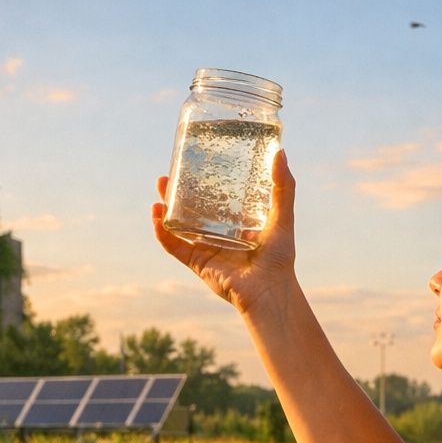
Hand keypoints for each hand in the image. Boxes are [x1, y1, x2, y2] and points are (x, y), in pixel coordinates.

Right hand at [152, 150, 296, 314]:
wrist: (269, 290)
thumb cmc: (280, 257)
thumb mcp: (283, 216)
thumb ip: (284, 187)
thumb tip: (280, 152)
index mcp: (236, 225)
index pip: (214, 199)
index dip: (200, 183)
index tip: (191, 165)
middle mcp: (218, 235)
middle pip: (191, 210)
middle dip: (176, 194)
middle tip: (166, 177)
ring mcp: (206, 249)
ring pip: (179, 226)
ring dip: (165, 209)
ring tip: (160, 189)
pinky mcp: (197, 263)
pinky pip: (175, 247)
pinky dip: (163, 233)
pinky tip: (157, 217)